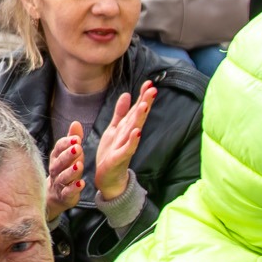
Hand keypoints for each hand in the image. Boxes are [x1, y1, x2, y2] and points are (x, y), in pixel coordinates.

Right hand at [48, 122, 86, 218]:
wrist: (55, 196)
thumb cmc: (64, 170)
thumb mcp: (68, 154)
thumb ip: (72, 139)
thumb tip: (76, 122)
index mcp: (56, 158)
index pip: (58, 149)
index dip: (66, 143)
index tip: (77, 138)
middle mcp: (55, 170)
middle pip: (59, 162)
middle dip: (68, 155)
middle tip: (77, 148)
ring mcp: (59, 184)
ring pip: (63, 177)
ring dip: (71, 171)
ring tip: (79, 165)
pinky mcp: (64, 196)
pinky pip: (67, 193)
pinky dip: (73, 189)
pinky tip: (81, 184)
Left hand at [94, 83, 155, 200]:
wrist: (108, 178)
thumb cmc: (112, 153)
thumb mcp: (114, 129)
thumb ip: (120, 113)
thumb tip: (127, 94)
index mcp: (127, 127)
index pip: (136, 109)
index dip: (142, 96)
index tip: (149, 83)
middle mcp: (129, 135)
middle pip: (138, 117)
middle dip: (145, 103)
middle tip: (153, 89)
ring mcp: (126, 146)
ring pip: (134, 130)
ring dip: (140, 118)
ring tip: (144, 105)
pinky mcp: (119, 158)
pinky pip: (127, 148)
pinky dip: (132, 140)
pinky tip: (137, 132)